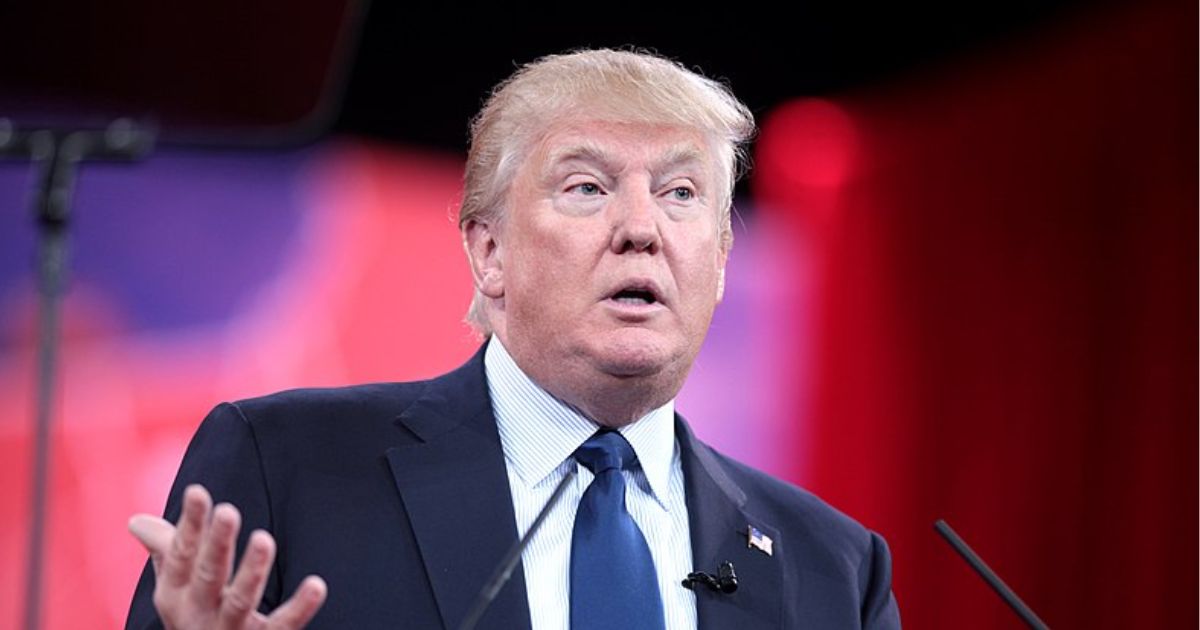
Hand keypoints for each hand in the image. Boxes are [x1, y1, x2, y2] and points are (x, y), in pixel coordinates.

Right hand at [128, 484, 326, 628]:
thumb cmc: (195, 621)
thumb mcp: (177, 589)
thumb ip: (166, 551)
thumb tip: (136, 521)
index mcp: (177, 594)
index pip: (181, 555)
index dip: (190, 524)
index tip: (197, 491)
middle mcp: (199, 613)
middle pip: (209, 575)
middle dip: (217, 544)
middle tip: (228, 511)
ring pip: (240, 600)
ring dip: (251, 571)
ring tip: (263, 539)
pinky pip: (282, 626)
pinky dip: (300, 608)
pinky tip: (317, 585)